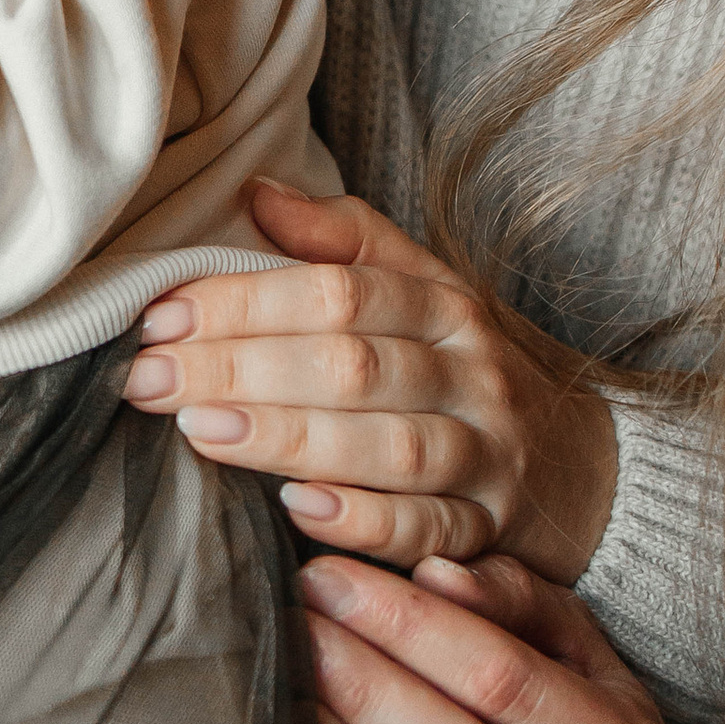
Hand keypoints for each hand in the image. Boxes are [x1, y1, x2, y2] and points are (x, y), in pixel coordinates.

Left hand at [123, 180, 618, 578]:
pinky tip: (297, 511)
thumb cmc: (460, 368)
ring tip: (199, 432)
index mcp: (444, 305)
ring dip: (289, 438)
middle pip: (351, 365)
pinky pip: (429, 531)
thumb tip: (255, 193)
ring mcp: (484, 455)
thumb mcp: (421, 288)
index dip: (244, 303)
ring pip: (389, 447)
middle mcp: (469, 374)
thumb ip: (342, 242)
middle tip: (148, 380)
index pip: (338, 292)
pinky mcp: (487, 530)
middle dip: (239, 369)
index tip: (159, 319)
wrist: (576, 463)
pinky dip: (364, 522)